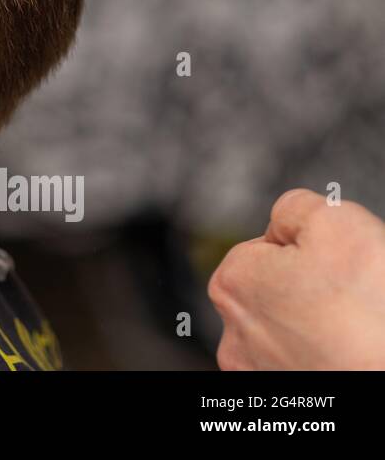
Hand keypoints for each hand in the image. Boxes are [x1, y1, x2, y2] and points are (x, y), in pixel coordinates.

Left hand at [207, 188, 384, 369]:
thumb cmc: (370, 313)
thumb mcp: (335, 221)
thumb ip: (295, 207)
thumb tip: (284, 216)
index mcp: (233, 282)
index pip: (267, 247)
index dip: (311, 251)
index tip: (337, 268)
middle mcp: (234, 332)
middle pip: (277, 290)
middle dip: (312, 289)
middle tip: (350, 300)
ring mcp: (257, 370)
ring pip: (292, 329)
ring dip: (318, 326)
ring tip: (352, 329)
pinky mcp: (282, 395)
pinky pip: (304, 362)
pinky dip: (325, 358)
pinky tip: (347, 354)